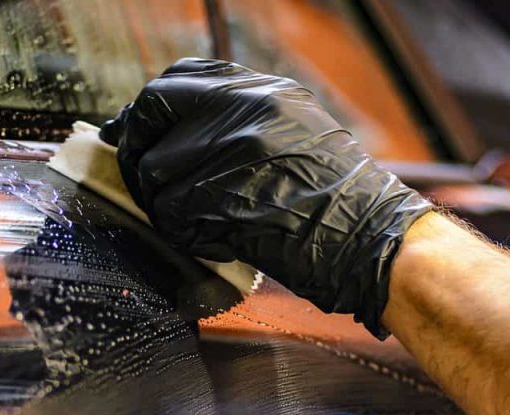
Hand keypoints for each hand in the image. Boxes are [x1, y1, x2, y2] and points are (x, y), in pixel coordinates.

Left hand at [100, 58, 431, 336]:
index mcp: (259, 90)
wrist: (372, 238)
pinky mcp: (222, 197)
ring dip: (166, 204)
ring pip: (155, 173)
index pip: (176, 81)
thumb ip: (239, 120)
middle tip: (145, 181)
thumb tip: (177, 130)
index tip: (137, 133)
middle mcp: (242, 109)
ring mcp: (231, 151)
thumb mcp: (296, 130)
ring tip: (201, 220)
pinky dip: (184, 233)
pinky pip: (171, 214)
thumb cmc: (339, 200)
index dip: (149, 111)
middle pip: (152, 116)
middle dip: (139, 151)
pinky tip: (215, 239)